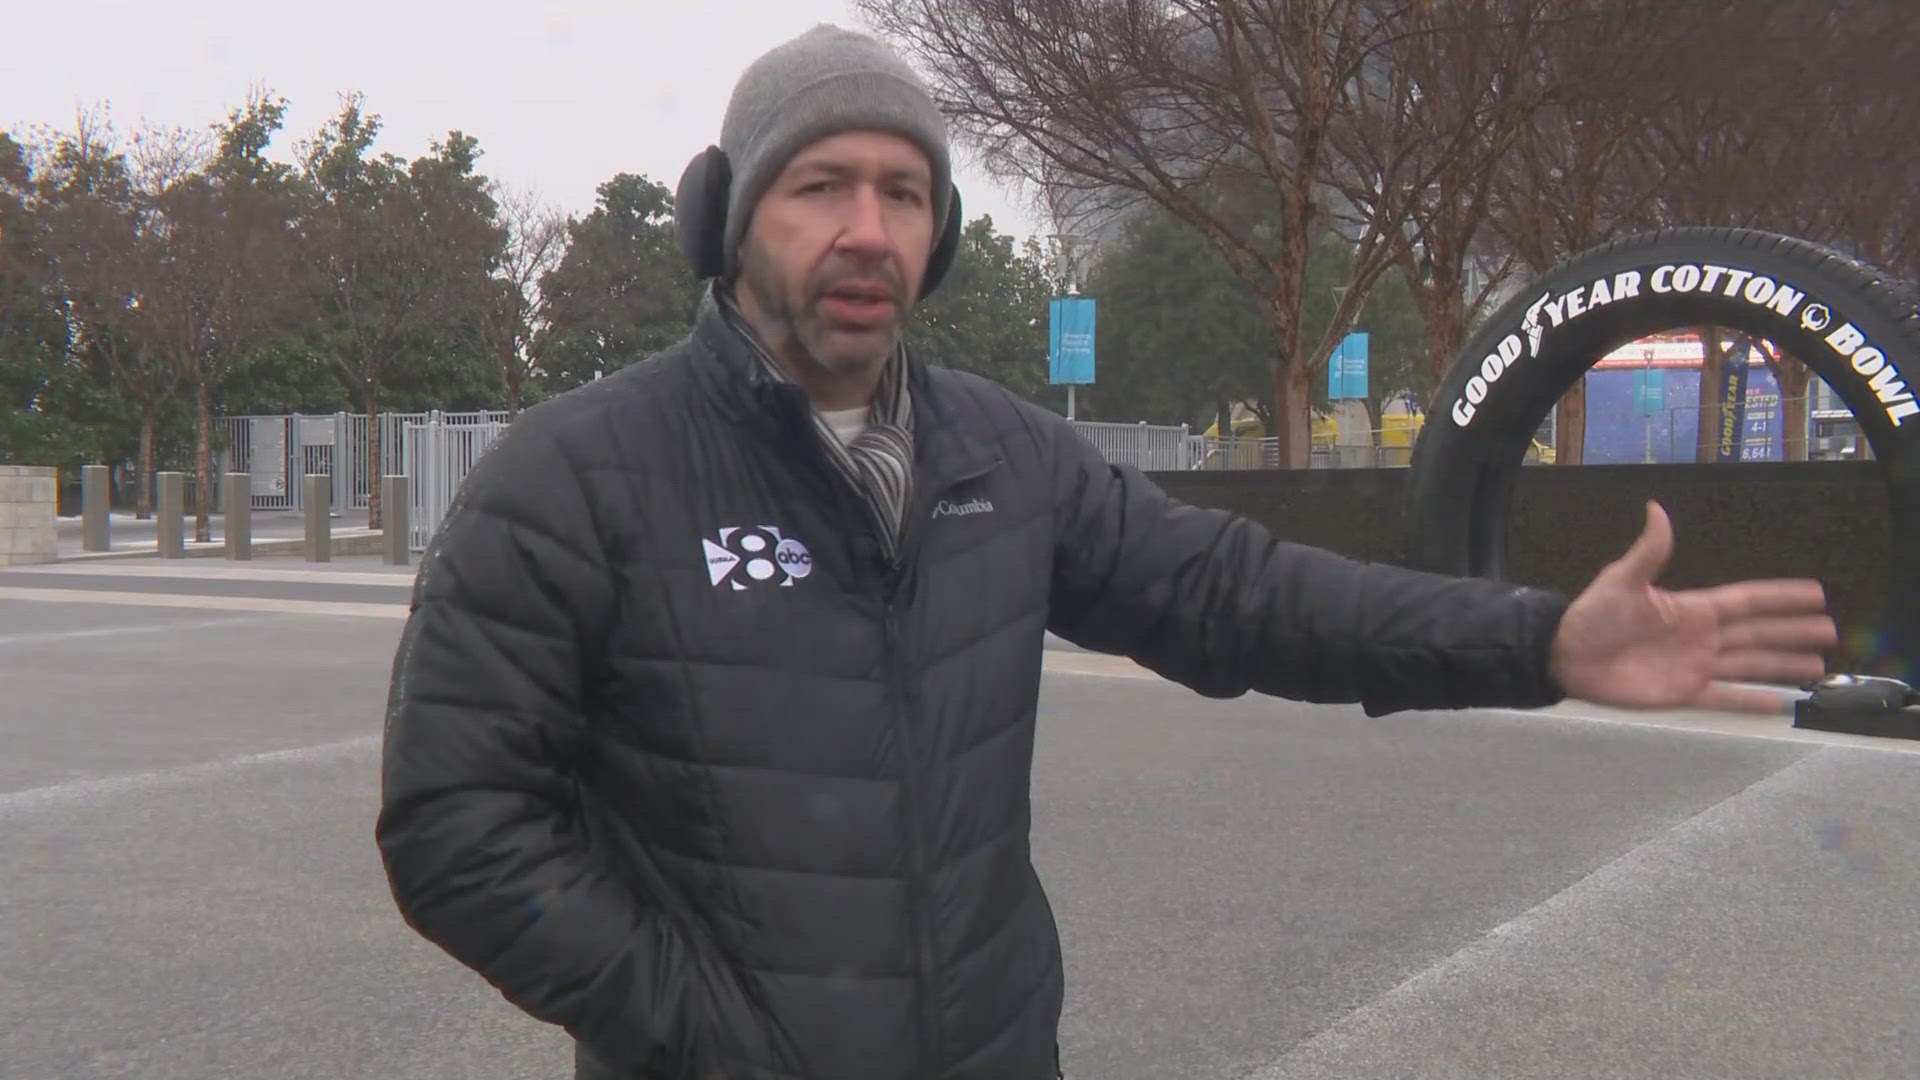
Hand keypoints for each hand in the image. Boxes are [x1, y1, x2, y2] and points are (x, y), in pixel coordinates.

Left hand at [1548, 500, 1837, 713]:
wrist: (1565, 655)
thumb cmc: (1592, 616)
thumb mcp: (1622, 579)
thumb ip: (1649, 551)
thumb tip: (1656, 509)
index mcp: (1692, 608)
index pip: (1748, 600)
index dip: (1781, 597)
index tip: (1815, 593)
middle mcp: (1701, 637)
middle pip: (1759, 634)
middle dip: (1794, 632)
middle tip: (1831, 632)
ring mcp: (1695, 665)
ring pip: (1750, 665)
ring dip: (1783, 666)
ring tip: (1817, 666)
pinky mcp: (1683, 692)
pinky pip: (1725, 697)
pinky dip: (1752, 701)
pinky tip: (1779, 703)